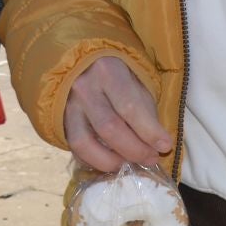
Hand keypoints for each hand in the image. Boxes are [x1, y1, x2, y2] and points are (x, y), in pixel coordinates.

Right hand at [64, 55, 169, 171]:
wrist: (83, 62)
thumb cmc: (117, 73)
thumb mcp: (136, 80)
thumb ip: (145, 109)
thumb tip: (157, 143)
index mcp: (108, 71)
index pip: (130, 107)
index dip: (149, 131)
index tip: (165, 146)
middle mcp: (84, 87)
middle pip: (109, 128)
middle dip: (134, 150)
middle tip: (151, 158)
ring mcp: (68, 105)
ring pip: (85, 143)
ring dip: (111, 161)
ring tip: (129, 164)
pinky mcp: (60, 120)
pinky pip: (73, 148)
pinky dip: (92, 161)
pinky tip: (109, 161)